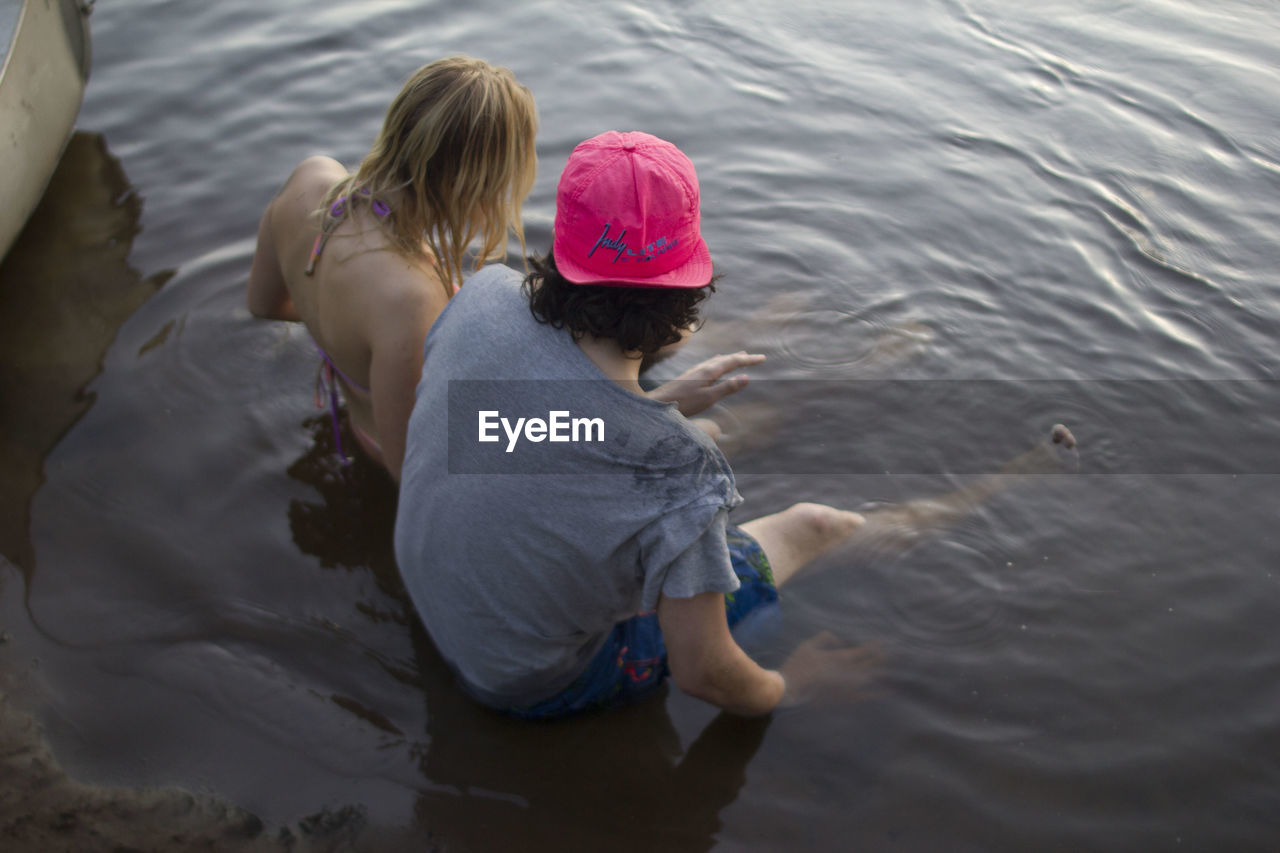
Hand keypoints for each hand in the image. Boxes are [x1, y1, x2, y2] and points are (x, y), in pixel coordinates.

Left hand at [647, 351, 765, 416]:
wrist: (659, 403)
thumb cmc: (684, 403)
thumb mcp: (709, 398)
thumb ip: (727, 387)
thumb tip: (746, 377)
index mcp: (710, 371)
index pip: (733, 362)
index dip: (749, 360)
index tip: (763, 358)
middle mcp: (703, 367)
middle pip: (725, 359)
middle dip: (740, 358)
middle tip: (753, 357)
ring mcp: (695, 371)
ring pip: (717, 361)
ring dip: (729, 359)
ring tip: (738, 357)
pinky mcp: (689, 376)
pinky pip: (709, 364)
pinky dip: (719, 362)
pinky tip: (714, 365)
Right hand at [778, 631, 882, 707]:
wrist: (790, 689)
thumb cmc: (797, 665)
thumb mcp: (808, 645)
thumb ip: (824, 638)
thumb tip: (838, 639)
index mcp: (839, 658)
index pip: (862, 651)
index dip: (873, 646)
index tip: (882, 642)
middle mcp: (848, 672)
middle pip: (870, 663)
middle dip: (880, 658)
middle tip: (889, 653)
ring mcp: (848, 687)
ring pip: (871, 678)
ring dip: (881, 672)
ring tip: (890, 668)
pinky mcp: (845, 699)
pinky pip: (867, 696)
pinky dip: (879, 693)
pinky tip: (889, 690)